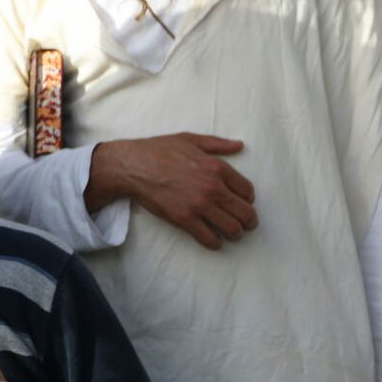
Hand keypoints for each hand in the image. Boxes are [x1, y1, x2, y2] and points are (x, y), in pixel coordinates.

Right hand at [87, 132, 257, 248]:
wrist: (133, 165)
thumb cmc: (158, 150)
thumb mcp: (189, 139)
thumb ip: (217, 143)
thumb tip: (238, 145)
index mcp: (217, 167)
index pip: (247, 191)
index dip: (247, 199)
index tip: (242, 203)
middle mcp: (213, 188)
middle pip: (245, 213)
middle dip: (248, 221)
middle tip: (244, 224)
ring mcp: (199, 205)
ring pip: (232, 229)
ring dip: (234, 234)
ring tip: (230, 233)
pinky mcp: (184, 219)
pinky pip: (209, 239)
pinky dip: (214, 243)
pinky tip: (212, 240)